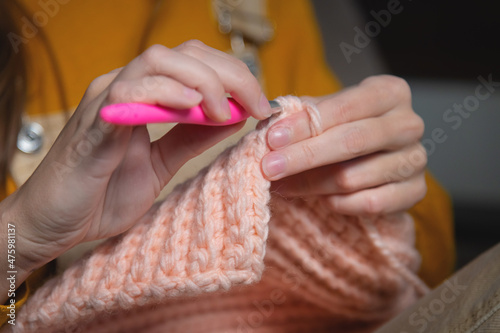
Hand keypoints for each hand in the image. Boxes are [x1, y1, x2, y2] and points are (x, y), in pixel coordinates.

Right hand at [1, 41, 270, 278]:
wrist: (57, 224)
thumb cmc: (103, 193)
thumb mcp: (164, 164)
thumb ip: (194, 138)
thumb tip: (235, 117)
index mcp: (144, 96)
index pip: (196, 63)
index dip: (235, 77)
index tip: (263, 105)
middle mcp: (125, 87)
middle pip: (185, 53)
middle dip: (230, 73)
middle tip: (258, 104)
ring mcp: (108, 99)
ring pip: (159, 60)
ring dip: (203, 80)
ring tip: (224, 110)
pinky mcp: (95, 121)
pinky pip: (130, 89)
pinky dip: (166, 91)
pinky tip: (193, 107)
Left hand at [262, 75, 426, 215]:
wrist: (377, 159)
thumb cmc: (345, 128)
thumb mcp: (325, 113)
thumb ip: (302, 114)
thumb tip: (270, 119)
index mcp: (389, 93)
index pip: (343, 108)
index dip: (304, 124)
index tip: (272, 139)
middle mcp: (408, 124)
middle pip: (351, 142)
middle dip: (303, 156)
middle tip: (269, 167)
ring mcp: (415, 159)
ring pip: (354, 177)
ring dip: (311, 184)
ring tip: (284, 185)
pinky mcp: (416, 192)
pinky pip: (369, 203)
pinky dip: (338, 203)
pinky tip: (320, 198)